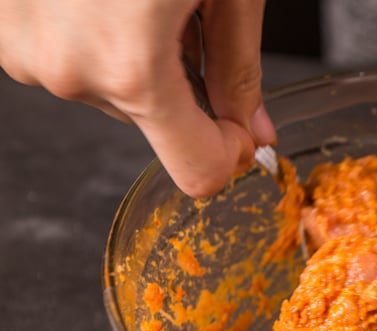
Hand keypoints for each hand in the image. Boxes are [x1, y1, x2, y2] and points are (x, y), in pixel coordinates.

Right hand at [0, 0, 275, 196]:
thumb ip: (239, 67)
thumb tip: (255, 133)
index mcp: (133, 68)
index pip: (199, 171)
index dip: (229, 150)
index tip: (238, 123)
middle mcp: (67, 71)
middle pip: (153, 122)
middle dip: (178, 83)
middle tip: (178, 12)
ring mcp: (20, 48)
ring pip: (108, 90)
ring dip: (134, 56)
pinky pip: (68, 59)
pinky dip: (93, 37)